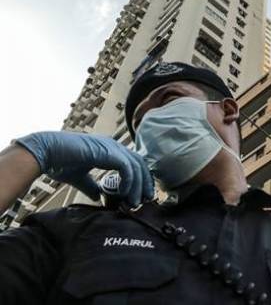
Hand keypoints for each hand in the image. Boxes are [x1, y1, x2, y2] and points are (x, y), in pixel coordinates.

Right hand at [15, 131, 153, 205]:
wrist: (45, 153)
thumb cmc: (59, 162)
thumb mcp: (79, 177)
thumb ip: (91, 186)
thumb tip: (99, 197)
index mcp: (109, 150)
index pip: (134, 163)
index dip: (140, 179)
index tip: (140, 196)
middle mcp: (114, 146)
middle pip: (140, 163)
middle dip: (145, 183)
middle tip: (146, 200)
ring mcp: (111, 147)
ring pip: (136, 166)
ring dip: (138, 186)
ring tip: (134, 202)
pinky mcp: (107, 152)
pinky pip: (126, 167)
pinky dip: (128, 181)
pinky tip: (123, 193)